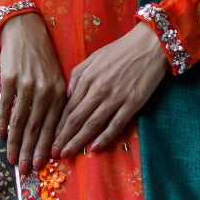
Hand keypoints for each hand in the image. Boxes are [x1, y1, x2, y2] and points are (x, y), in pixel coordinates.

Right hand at [0, 13, 67, 172]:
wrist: (25, 30)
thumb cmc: (42, 57)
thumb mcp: (57, 76)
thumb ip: (57, 101)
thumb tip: (53, 130)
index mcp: (59, 92)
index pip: (53, 126)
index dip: (45, 147)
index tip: (41, 165)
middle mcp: (45, 90)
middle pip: (37, 128)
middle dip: (30, 152)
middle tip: (25, 171)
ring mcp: (27, 85)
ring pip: (21, 120)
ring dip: (15, 143)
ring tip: (11, 159)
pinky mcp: (10, 79)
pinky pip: (6, 105)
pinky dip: (2, 121)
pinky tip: (0, 135)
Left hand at [54, 22, 167, 156]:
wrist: (149, 44)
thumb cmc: (120, 50)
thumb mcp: (94, 57)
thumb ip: (78, 75)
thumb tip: (66, 94)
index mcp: (87, 77)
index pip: (68, 106)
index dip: (58, 125)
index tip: (50, 138)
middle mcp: (99, 89)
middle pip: (77, 118)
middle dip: (63, 137)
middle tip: (54, 153)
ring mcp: (116, 97)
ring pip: (93, 124)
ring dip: (78, 140)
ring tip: (68, 154)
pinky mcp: (133, 103)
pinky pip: (116, 124)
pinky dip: (105, 137)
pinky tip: (95, 148)